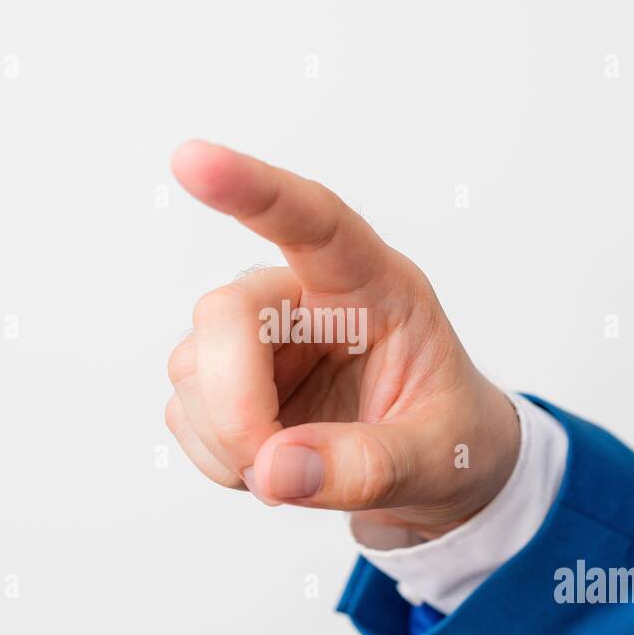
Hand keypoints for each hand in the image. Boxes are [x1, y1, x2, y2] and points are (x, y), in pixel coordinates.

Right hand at [165, 141, 519, 537]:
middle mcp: (306, 297)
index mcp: (376, 287)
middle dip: (234, 403)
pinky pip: (183, 413)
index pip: (315, 222)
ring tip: (293, 474)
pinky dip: (218, 457)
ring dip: (228, 439)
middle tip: (268, 472)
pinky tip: (270, 467)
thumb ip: (367, 467)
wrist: (439, 470)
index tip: (194, 160)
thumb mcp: (437, 459)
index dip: (254, 190)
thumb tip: (274, 469)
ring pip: (194, 367)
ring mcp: (258, 337)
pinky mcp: (225, 378)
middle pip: (228, 314)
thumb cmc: (450, 439)